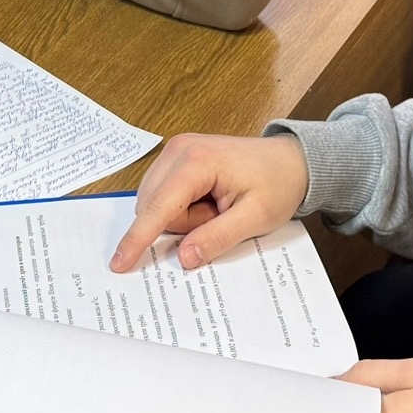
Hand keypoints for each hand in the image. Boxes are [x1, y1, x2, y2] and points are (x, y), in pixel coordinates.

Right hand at [111, 131, 309, 271]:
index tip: (119, 262)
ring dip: (184, 216)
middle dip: (184, 224)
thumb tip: (185, 257)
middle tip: (221, 216)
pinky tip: (210, 200)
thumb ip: (217, 238)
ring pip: (156, 203)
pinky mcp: (177, 157)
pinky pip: (164, 195)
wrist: (292, 161)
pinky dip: (183, 206)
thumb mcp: (255, 218)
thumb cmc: (278, 184)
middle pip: (154, 207)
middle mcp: (179, 150)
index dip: (138, 238)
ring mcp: (176, 150)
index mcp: (197, 161)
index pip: (157, 208)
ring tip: (219, 206)